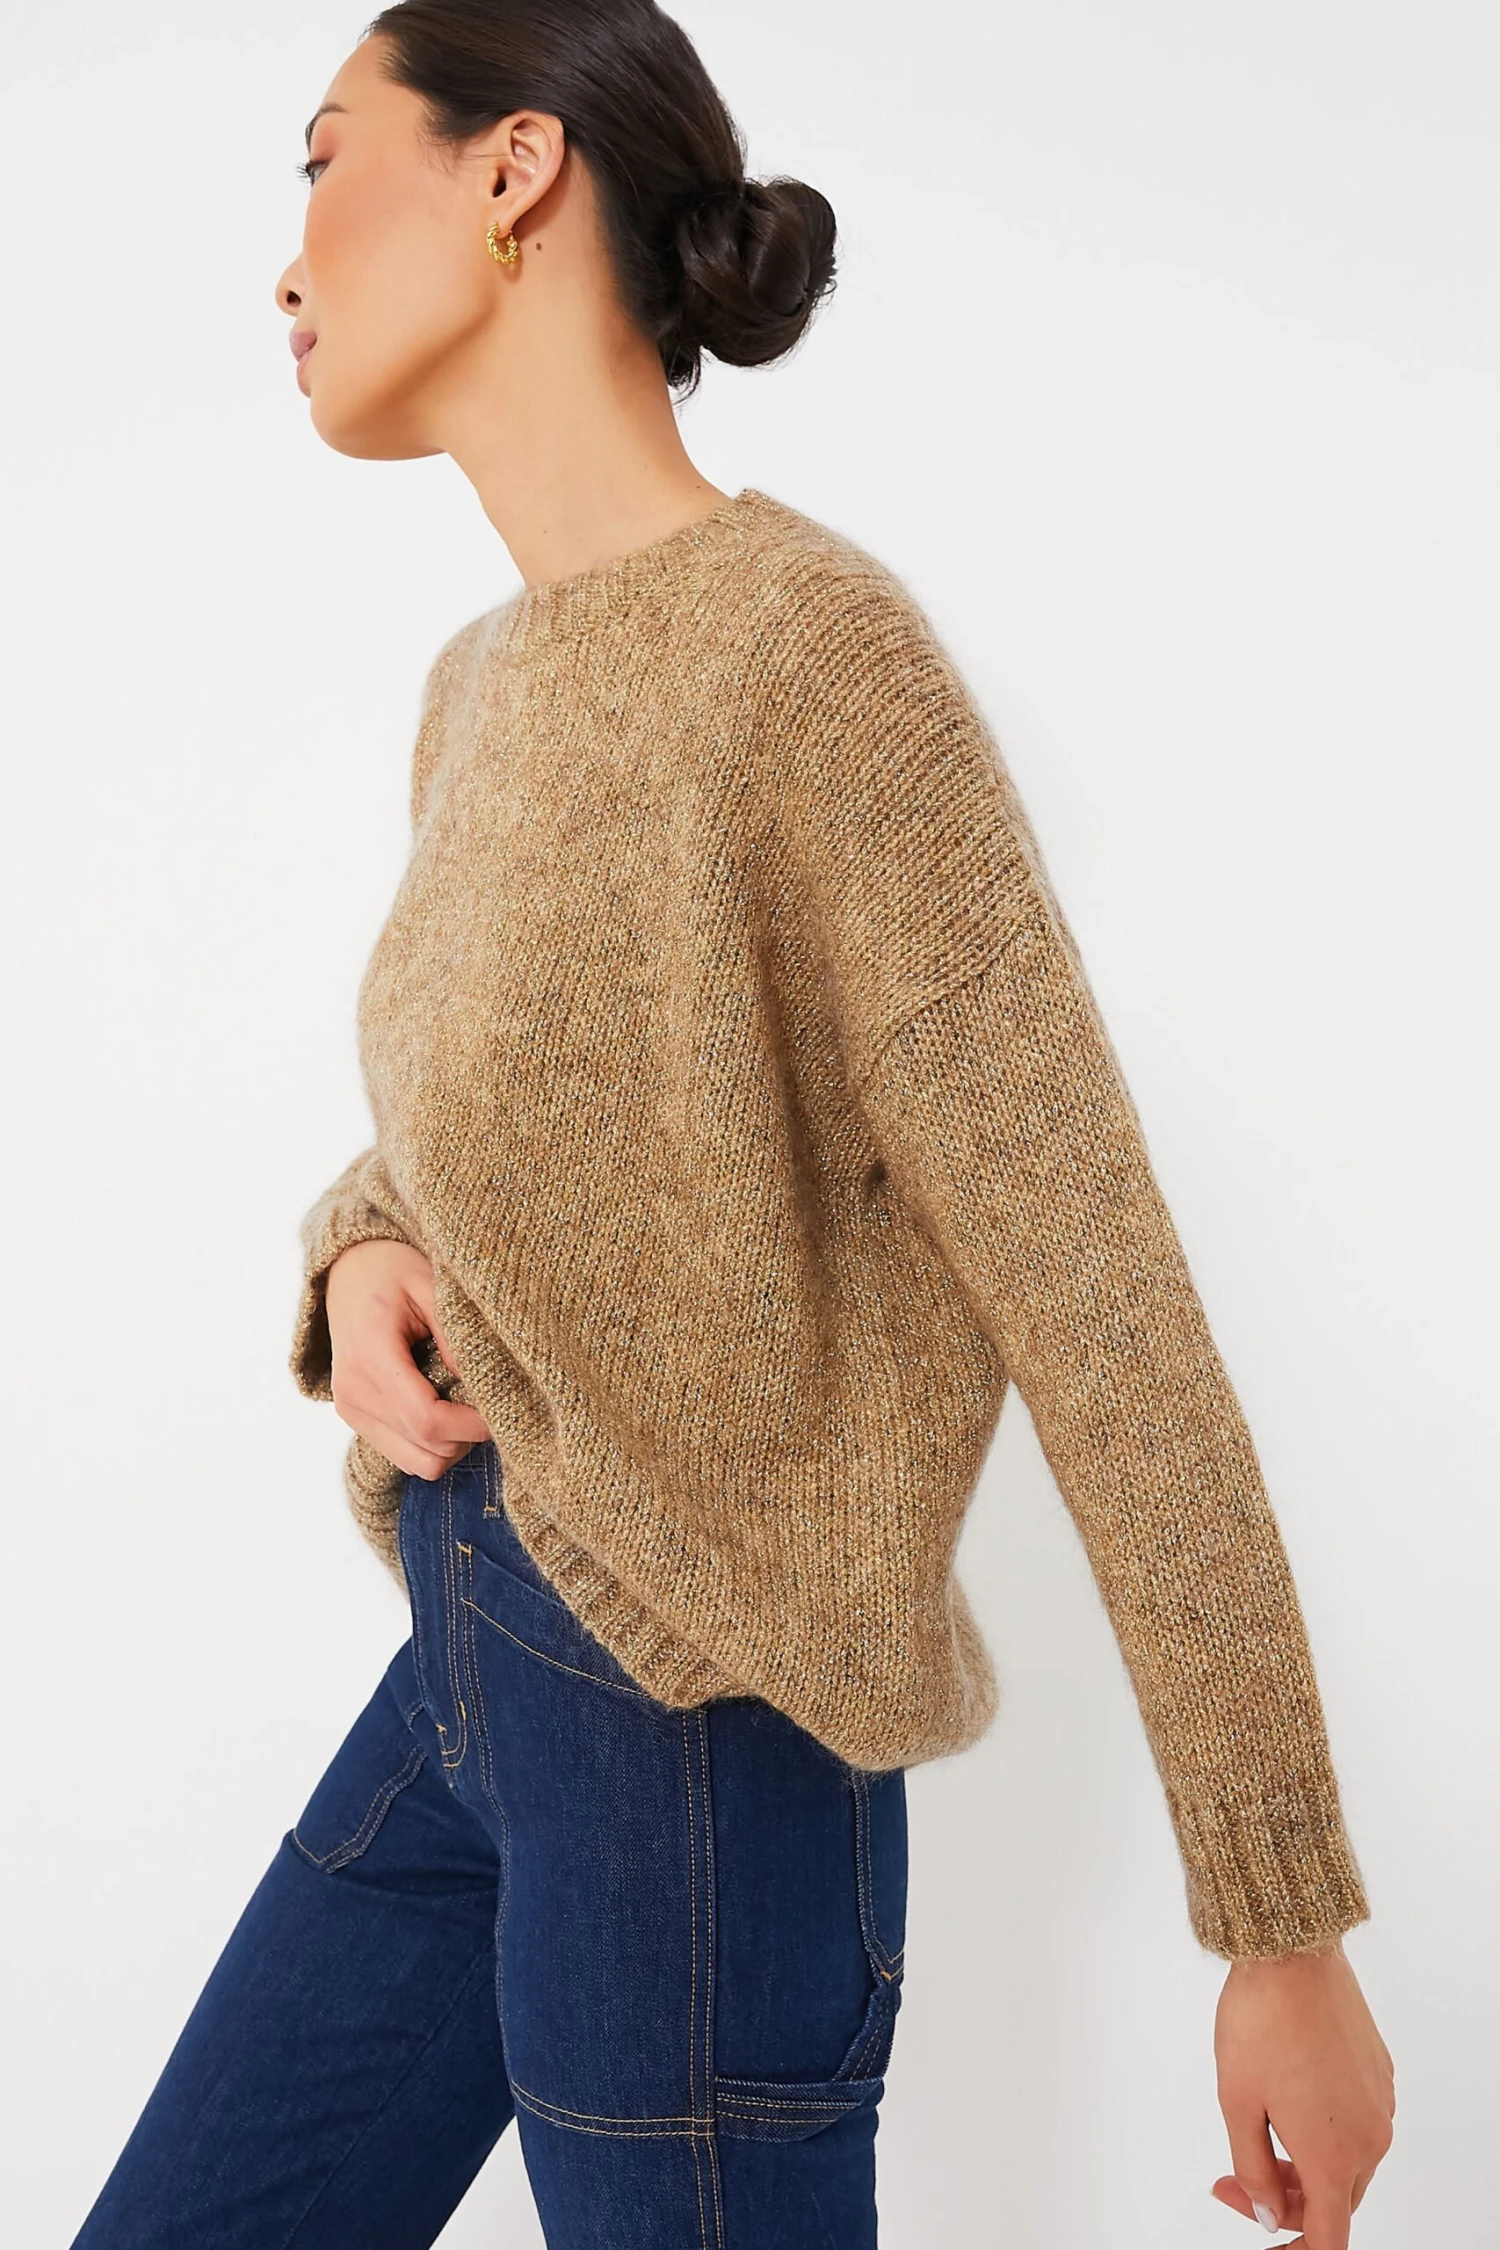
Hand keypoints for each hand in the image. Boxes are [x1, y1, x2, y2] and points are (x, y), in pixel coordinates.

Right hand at [324, 1238, 491, 1478]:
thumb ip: (455, 1335)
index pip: (427, 1419)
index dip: (471, 1426)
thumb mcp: (429, 1286)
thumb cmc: (391, 1272)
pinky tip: (444, 1410)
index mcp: (370, 1357)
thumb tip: (483, 1385)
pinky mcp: (354, 1417)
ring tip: (466, 1407)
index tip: (500, 1412)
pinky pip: (404, 1455)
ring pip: (417, 1463)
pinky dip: (432, 1444)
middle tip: (489, 1404)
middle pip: (426, 1449)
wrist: (347, 1272)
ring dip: (451, 1445)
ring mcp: (350, 1409)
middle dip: (467, 1437)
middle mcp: (354, 1392)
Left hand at [1212, 1940, 1393, 2245]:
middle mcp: (1370, 2136)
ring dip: (1304, 2166)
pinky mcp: (1380, 2072)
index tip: (1261, 2237)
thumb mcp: (1237, 2104)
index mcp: (1335, 2154)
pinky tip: (1287, 2098)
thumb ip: (1253, 2171)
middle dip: (1285, 2201)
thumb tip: (1266, 2213)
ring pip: (1346, 2161)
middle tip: (1233, 2179)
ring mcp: (1381, 2102)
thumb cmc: (1260, 2021)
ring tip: (1256, 2132)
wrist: (1292, 1952)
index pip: (1327, 2239)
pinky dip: (1322, 2129)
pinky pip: (1355, 2121)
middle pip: (1335, 2201)